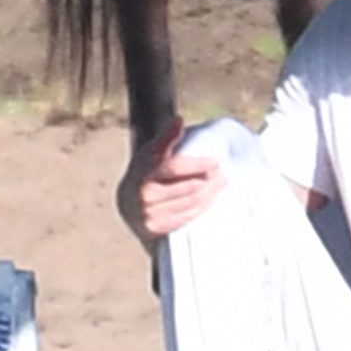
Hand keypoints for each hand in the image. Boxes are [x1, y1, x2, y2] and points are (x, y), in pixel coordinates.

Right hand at [116, 116, 225, 247]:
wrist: (127, 206)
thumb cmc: (144, 174)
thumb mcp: (150, 153)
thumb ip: (166, 138)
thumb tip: (178, 120)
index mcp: (143, 171)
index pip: (173, 166)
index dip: (196, 165)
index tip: (214, 162)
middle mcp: (144, 194)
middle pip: (187, 187)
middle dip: (209, 180)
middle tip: (223, 175)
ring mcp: (149, 213)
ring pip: (190, 203)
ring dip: (210, 194)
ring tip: (221, 185)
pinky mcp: (156, 229)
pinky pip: (186, 217)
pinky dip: (202, 208)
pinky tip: (210, 200)